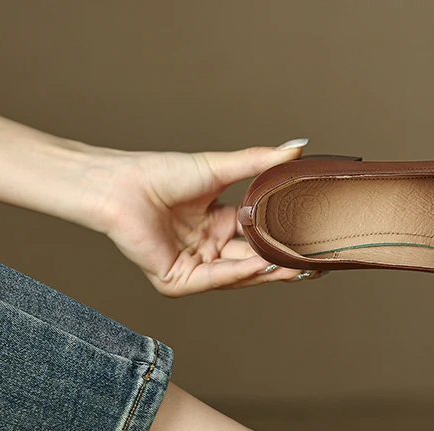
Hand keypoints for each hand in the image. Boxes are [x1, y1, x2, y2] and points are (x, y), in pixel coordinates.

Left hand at [100, 139, 316, 296]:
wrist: (121, 185)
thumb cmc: (160, 174)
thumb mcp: (220, 167)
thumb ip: (260, 162)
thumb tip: (297, 145)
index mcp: (220, 225)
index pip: (260, 239)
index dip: (285, 242)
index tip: (313, 243)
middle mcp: (210, 249)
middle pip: (254, 262)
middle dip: (282, 265)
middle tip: (313, 265)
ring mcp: (195, 267)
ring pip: (238, 275)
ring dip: (266, 271)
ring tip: (293, 265)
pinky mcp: (178, 281)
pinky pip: (215, 279)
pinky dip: (237, 273)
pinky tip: (260, 264)